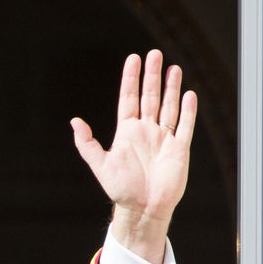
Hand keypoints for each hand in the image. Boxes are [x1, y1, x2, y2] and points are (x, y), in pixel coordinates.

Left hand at [71, 50, 196, 263]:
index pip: (129, 100)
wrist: (142, 209)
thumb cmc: (121, 190)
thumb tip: (74, 121)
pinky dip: (187, 111)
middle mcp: (146, 132)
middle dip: (151, 76)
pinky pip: (185, 125)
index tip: (133, 59)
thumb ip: (88, 144)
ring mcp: (163, 139)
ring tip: (173, 67)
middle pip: (150, 98)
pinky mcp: (179, 149)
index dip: (130, 80)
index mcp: (127, 133)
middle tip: (154, 54)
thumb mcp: (101, 165)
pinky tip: (188, 94)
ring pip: (168, 107)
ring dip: (171, 88)